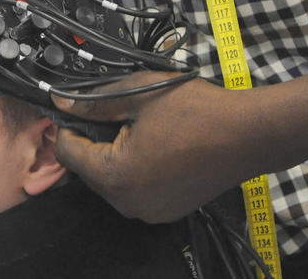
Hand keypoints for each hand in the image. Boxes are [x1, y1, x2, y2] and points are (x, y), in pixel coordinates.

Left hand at [52, 70, 307, 222]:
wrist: (248, 135)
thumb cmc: (194, 111)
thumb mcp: (137, 95)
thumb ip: (94, 103)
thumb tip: (59, 102)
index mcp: (115, 176)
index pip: (67, 153)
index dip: (69, 125)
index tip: (83, 106)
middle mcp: (127, 203)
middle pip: (88, 170)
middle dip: (93, 141)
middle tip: (117, 112)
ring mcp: (149, 212)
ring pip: (111, 181)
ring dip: (114, 155)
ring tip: (139, 126)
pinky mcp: (168, 211)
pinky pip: (135, 190)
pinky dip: (135, 169)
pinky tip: (156, 145)